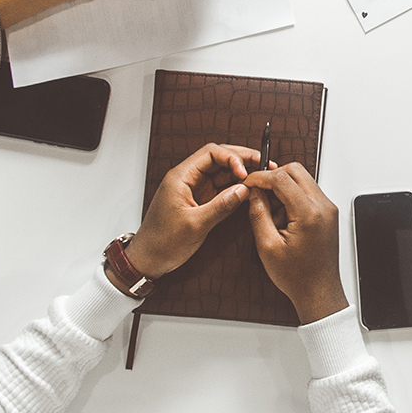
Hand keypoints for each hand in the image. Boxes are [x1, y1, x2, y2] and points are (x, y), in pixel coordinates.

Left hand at [121, 143, 258, 280]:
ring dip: (241, 172)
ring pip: (221, 172)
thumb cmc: (163, 242)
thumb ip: (220, 206)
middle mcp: (188, 178)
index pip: (211, 152)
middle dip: (241, 159)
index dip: (232, 158)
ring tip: (261, 174)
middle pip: (218, 158)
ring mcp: (194, 189)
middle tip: (264, 164)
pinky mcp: (199, 200)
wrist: (148, 259)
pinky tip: (248, 189)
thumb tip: (243, 189)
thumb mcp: (195, 225)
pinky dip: (235, 186)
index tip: (245, 172)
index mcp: (181, 177)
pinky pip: (220, 187)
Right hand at [244, 161, 348, 322]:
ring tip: (272, 214)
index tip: (248, 183)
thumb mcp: (268, 245)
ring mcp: (328, 209)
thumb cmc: (297, 276)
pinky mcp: (328, 213)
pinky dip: (293, 198)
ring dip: (284, 189)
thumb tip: (254, 193)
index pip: (282, 178)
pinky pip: (308, 193)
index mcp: (309, 213)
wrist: (318, 292)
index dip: (260, 177)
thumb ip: (259, 214)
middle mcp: (323, 206)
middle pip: (296, 171)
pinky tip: (283, 219)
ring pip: (303, 180)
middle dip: (273, 178)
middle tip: (258, 194)